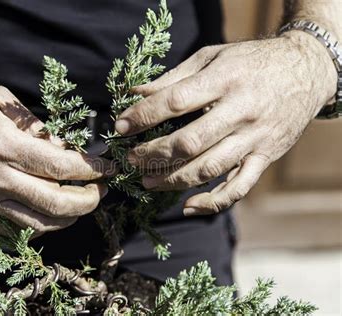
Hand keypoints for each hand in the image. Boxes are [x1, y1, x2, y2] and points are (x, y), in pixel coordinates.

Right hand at [0, 86, 113, 234]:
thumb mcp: (0, 100)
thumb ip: (36, 124)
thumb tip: (66, 147)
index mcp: (4, 146)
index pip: (60, 165)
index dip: (91, 170)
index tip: (109, 169)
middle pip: (56, 202)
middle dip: (89, 200)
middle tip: (103, 190)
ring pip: (40, 223)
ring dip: (71, 216)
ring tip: (84, 202)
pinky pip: (19, 229)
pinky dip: (44, 224)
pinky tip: (55, 211)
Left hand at [115, 31, 336, 215]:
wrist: (306, 70)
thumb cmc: (251, 61)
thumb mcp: (212, 56)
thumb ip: (174, 77)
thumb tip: (136, 94)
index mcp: (224, 80)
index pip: (175, 102)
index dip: (144, 116)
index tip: (120, 126)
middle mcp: (241, 111)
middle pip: (189, 142)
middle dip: (153, 153)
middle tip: (131, 159)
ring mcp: (255, 138)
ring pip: (209, 168)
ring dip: (173, 179)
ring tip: (147, 181)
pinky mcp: (265, 157)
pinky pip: (239, 187)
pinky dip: (213, 202)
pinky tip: (188, 206)